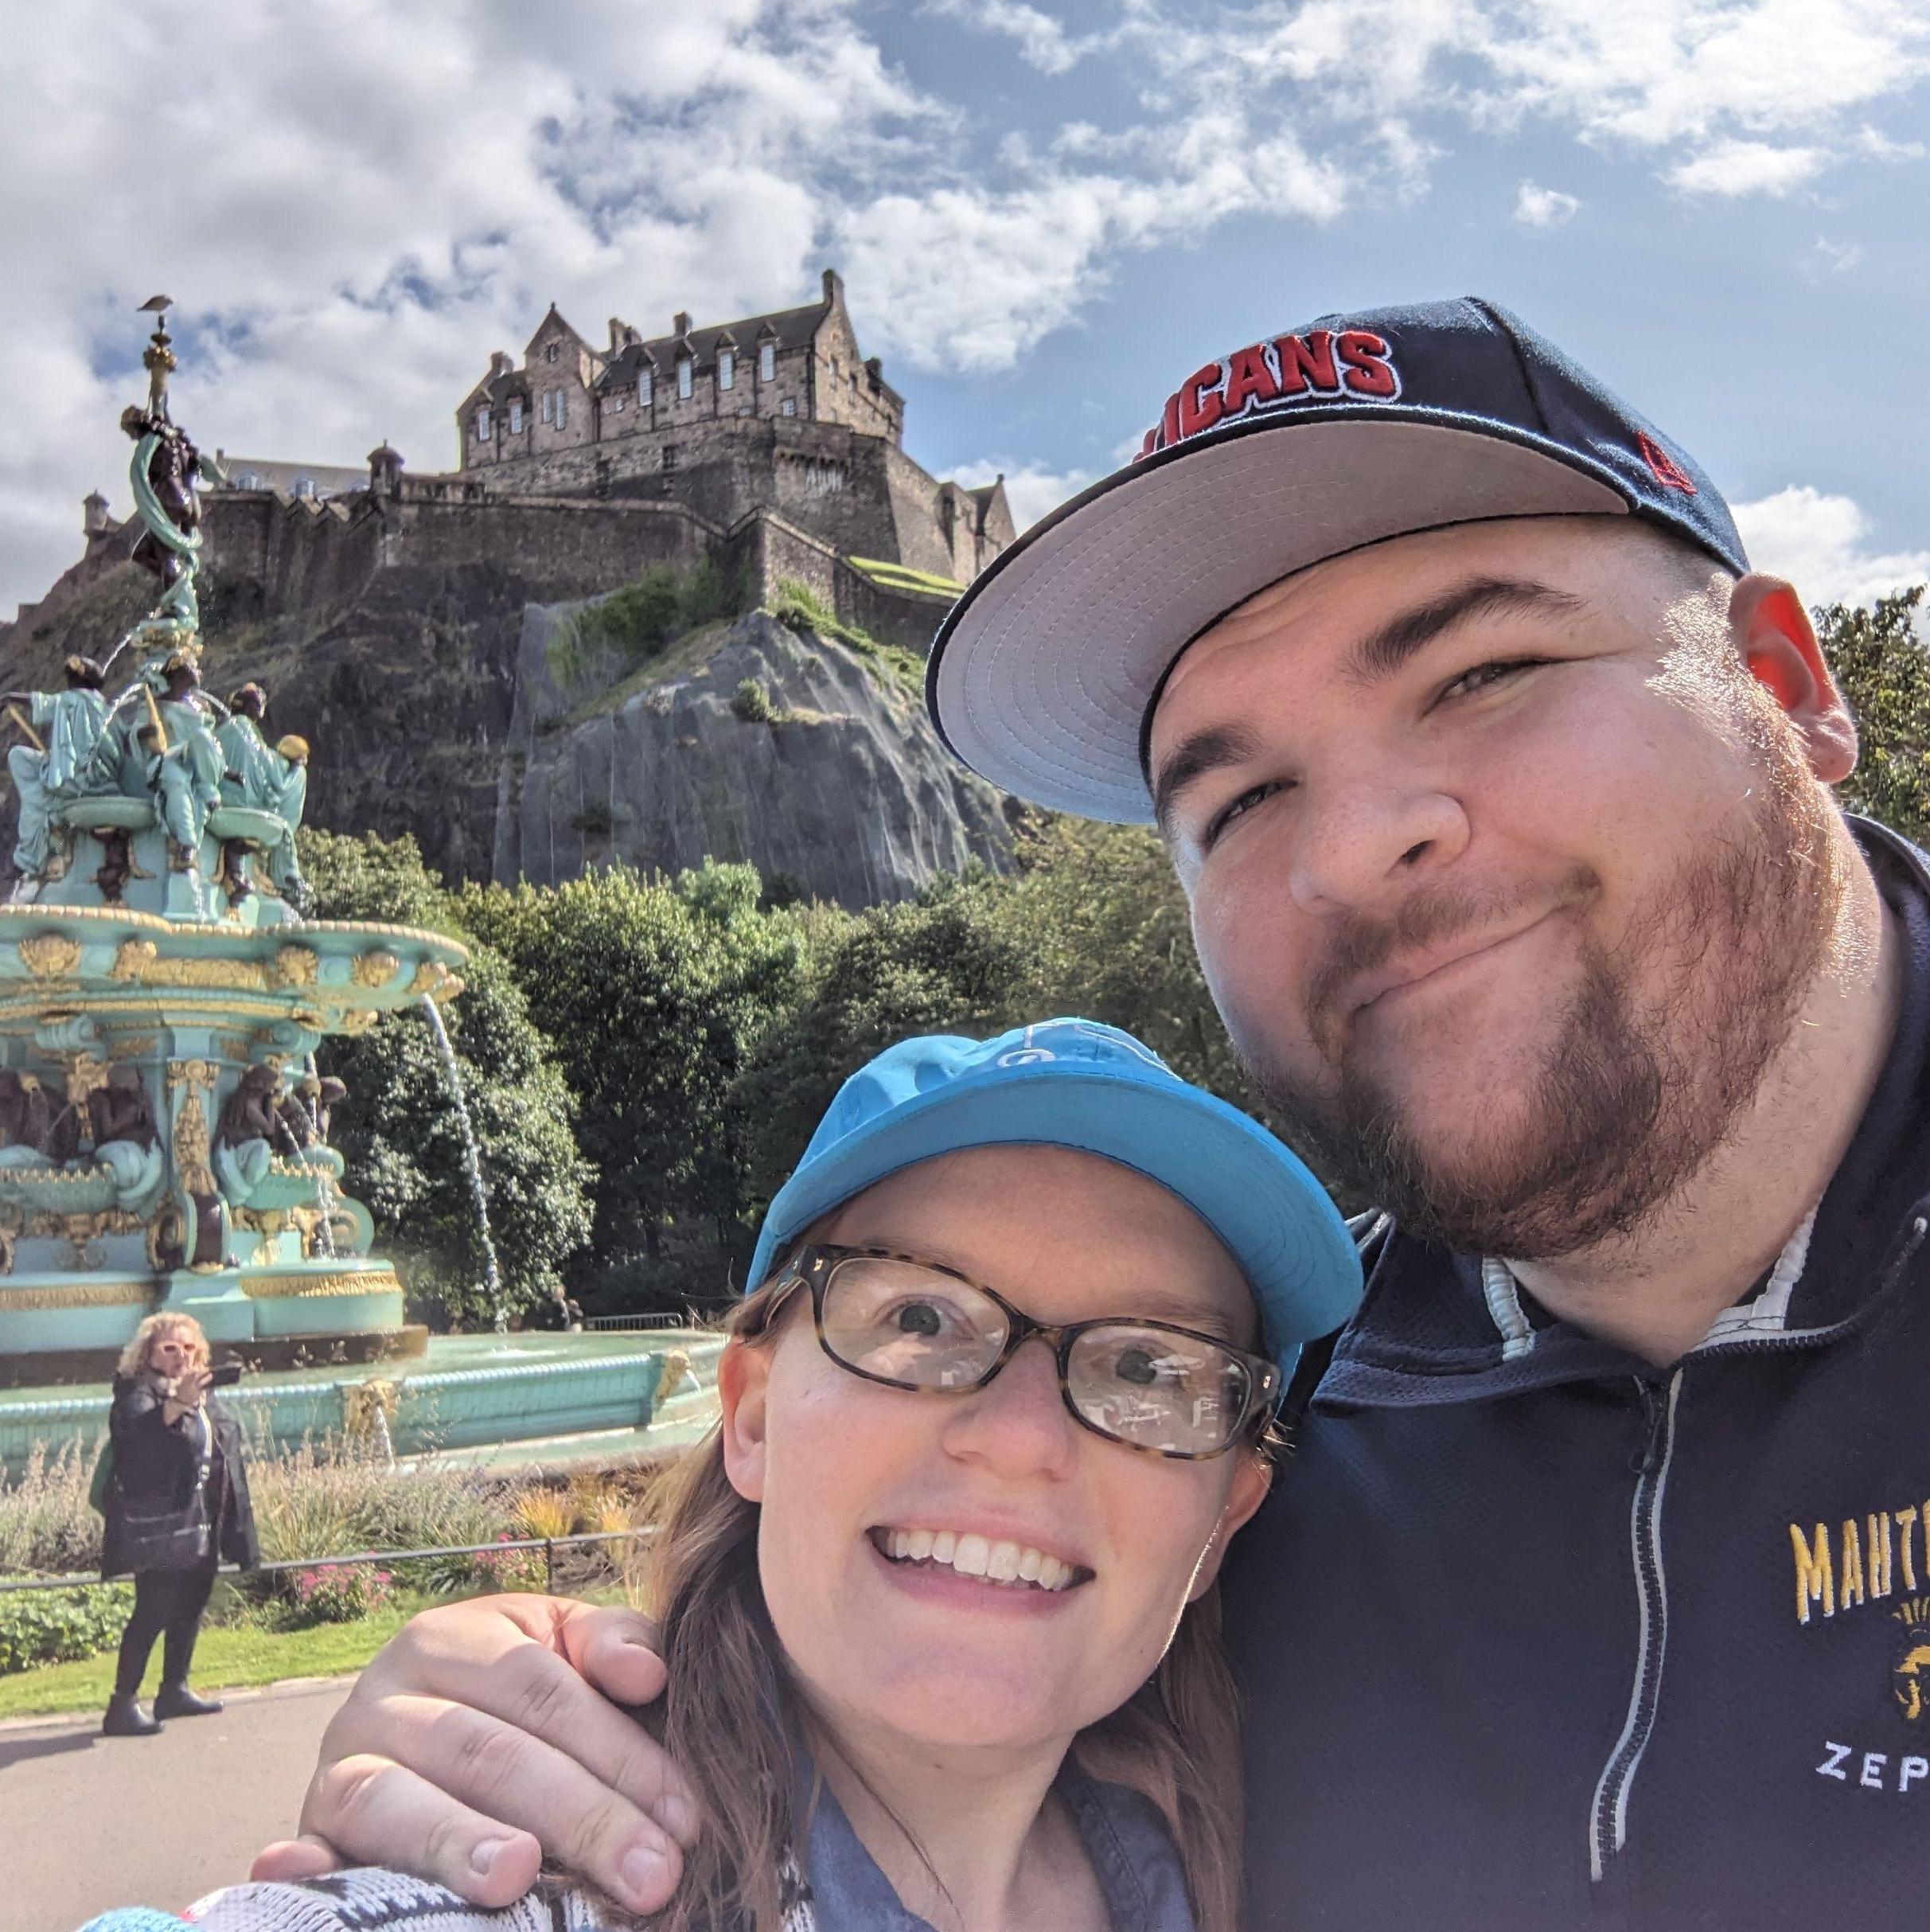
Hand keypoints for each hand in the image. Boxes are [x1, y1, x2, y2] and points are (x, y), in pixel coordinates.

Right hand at [249, 1594, 694, 1913]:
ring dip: (457, 1841)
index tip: (686, 1818)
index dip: (622, 1753)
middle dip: (582, 1819)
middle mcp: (386, 1693)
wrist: (422, 1726)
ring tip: (518, 1877)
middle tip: (653, 1876)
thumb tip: (646, 1672)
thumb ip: (611, 1646)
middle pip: (490, 1752)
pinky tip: (308, 1877)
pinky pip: (307, 1852)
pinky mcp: (308, 1835)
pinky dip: (304, 1872)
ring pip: (398, 1801)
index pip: (547, 1692)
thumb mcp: (563, 1650)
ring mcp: (337, 1765)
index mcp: (455, 1638)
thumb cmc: (520, 1698)